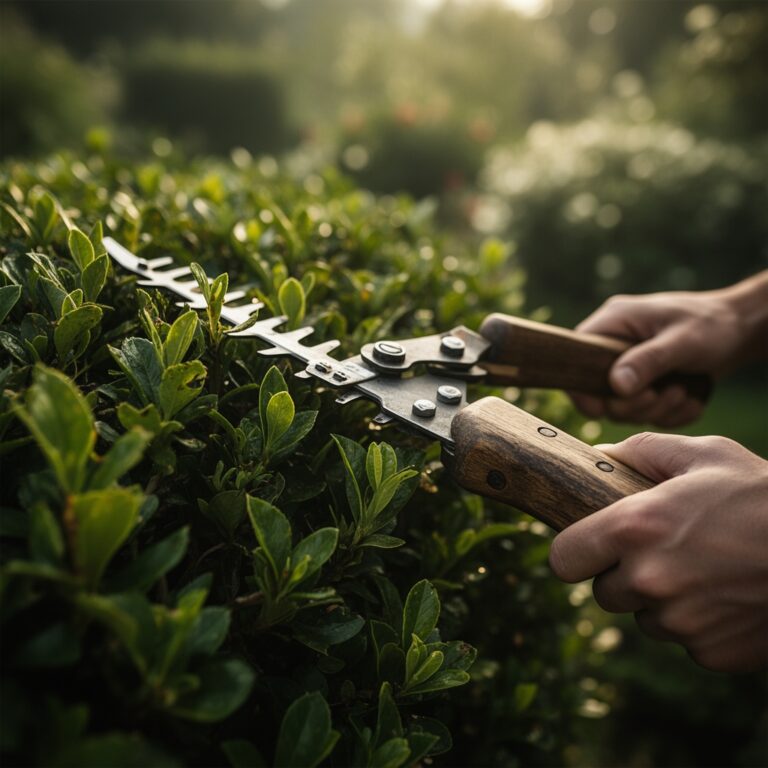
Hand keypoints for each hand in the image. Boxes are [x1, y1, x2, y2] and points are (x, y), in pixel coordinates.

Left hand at [549, 432, 767, 672]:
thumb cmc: (763, 495)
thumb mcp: (704, 454)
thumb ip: (641, 451)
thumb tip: (599, 455)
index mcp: (635, 528)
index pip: (563, 559)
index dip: (575, 552)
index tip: (589, 547)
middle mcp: (649, 580)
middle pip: (604, 593)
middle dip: (623, 575)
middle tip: (661, 551)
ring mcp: (680, 622)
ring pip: (645, 619)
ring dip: (661, 601)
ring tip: (703, 569)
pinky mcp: (711, 652)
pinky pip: (684, 641)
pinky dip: (698, 623)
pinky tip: (727, 594)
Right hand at [571, 289, 744, 426]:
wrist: (742, 328)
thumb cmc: (714, 324)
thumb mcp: (682, 341)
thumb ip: (648, 362)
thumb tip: (616, 386)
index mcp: (613, 323)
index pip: (576, 358)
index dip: (582, 389)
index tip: (603, 409)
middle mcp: (614, 345)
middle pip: (600, 392)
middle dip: (634, 404)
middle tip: (663, 395)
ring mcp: (629, 365)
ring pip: (623, 407)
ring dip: (655, 409)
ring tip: (683, 392)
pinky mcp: (645, 382)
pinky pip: (644, 412)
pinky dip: (668, 414)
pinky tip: (689, 399)